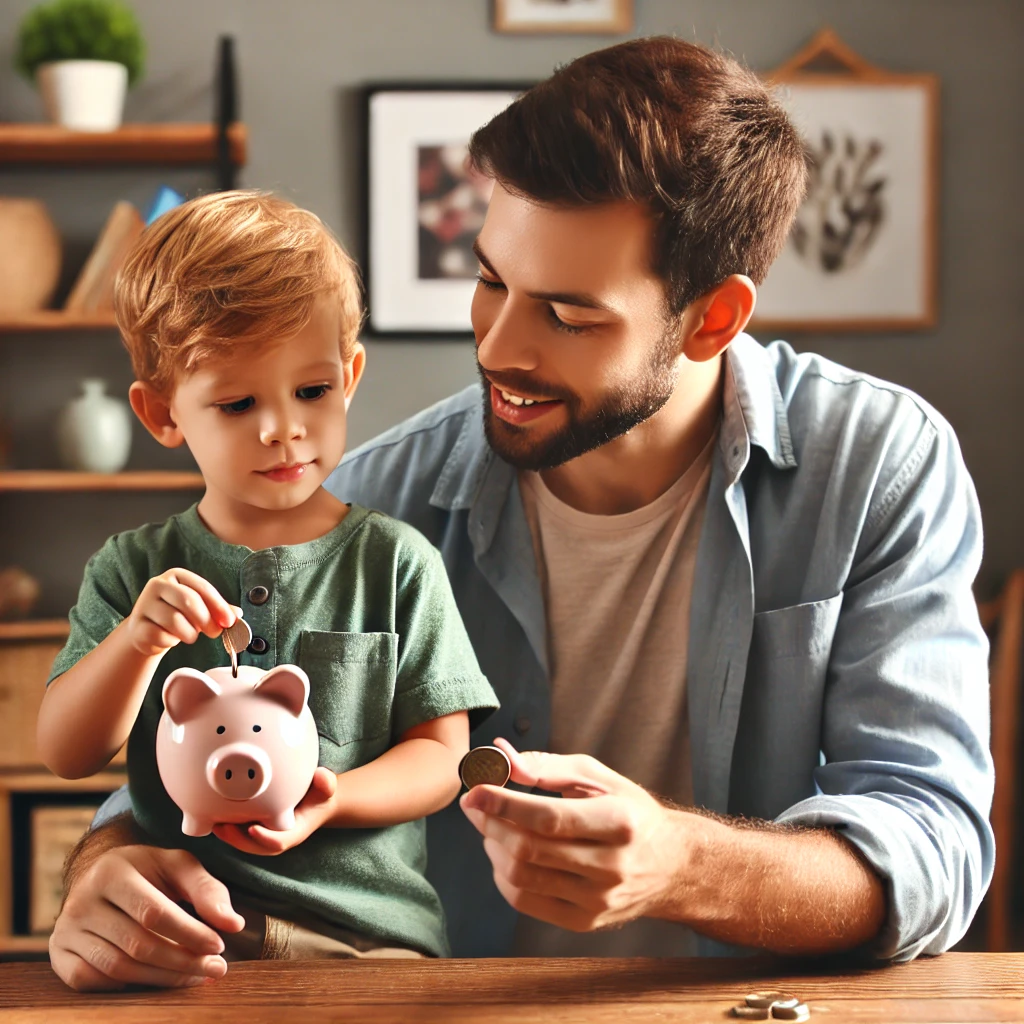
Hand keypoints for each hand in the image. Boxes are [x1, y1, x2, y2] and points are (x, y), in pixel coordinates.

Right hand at [49, 844, 244, 991]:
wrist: (99, 876)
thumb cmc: (148, 871)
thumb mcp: (178, 866)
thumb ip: (207, 890)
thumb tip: (233, 924)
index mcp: (112, 871)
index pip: (154, 912)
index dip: (189, 933)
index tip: (219, 945)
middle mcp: (81, 901)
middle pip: (138, 944)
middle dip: (182, 961)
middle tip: (215, 969)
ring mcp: (66, 930)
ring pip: (118, 967)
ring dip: (163, 978)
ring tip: (196, 977)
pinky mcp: (59, 954)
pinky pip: (93, 981)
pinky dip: (127, 984)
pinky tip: (156, 979)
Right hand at [126, 568, 238, 657]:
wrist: (146, 631)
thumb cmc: (179, 616)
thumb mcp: (200, 609)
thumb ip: (219, 610)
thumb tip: (237, 614)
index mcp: (176, 575)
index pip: (202, 587)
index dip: (219, 605)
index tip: (230, 621)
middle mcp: (157, 584)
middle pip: (188, 600)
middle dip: (206, 619)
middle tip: (215, 633)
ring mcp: (144, 604)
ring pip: (174, 620)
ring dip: (189, 633)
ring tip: (189, 635)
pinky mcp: (136, 625)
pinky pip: (160, 635)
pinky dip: (171, 641)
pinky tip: (170, 639)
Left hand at [212, 767, 337, 854]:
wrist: (314, 800)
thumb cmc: (319, 794)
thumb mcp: (326, 788)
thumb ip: (326, 783)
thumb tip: (322, 776)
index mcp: (294, 831)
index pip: (280, 841)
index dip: (265, 838)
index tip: (253, 829)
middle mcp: (277, 836)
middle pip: (255, 846)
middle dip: (237, 840)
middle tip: (223, 826)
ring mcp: (265, 833)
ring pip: (244, 841)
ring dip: (228, 835)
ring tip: (212, 822)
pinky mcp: (255, 827)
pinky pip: (240, 831)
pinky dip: (227, 826)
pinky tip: (214, 813)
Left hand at [459, 738, 685, 931]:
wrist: (671, 866)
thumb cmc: (630, 812)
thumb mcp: (598, 777)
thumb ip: (548, 766)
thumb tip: (504, 758)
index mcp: (619, 822)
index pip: (549, 817)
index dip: (504, 803)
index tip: (475, 790)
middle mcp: (612, 866)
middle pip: (530, 849)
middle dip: (490, 823)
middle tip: (475, 804)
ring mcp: (598, 900)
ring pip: (522, 877)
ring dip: (493, 847)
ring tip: (491, 826)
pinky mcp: (585, 922)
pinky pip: (525, 901)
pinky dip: (503, 875)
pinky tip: (504, 854)